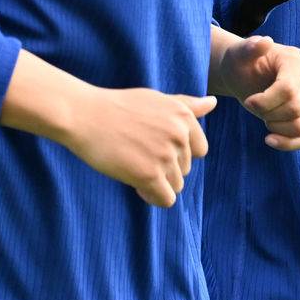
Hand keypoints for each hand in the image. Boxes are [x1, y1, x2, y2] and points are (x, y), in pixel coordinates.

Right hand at [0, 51, 215, 208]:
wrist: (86, 115)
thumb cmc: (119, 107)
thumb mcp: (157, 100)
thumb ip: (187, 105)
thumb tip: (213, 103)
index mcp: (184, 116)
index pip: (200, 149)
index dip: (178, 153)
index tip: (156, 148)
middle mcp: (180, 134)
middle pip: (186, 169)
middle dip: (166, 168)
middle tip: (139, 155)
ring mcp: (166, 155)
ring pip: (176, 185)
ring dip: (158, 183)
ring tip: (135, 168)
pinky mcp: (150, 174)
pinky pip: (165, 199)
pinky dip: (152, 197)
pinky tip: (136, 185)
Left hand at [213, 32, 299, 149]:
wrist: (245, 77)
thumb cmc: (240, 64)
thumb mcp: (238, 55)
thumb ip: (249, 48)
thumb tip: (265, 42)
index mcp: (297, 59)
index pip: (289, 89)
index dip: (266, 102)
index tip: (248, 102)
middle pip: (296, 109)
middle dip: (269, 114)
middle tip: (254, 107)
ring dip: (277, 128)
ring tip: (263, 117)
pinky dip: (289, 144)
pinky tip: (270, 139)